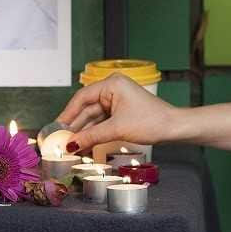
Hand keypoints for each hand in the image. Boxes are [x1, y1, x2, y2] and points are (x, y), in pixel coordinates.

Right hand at [54, 74, 184, 151]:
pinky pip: (102, 122)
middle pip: (86, 108)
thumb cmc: (151, 122)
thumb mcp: (116, 129)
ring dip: (84, 132)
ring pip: (94, 117)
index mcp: (111, 84)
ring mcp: (117, 101)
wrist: (174, 128)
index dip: (67, 113)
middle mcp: (113, 89)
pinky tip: (84, 145)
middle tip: (61, 140)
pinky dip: (94, 133)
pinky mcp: (121, 112)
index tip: (56, 127)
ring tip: (71, 147)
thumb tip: (71, 143)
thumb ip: (91, 136)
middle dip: (75, 126)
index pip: (81, 97)